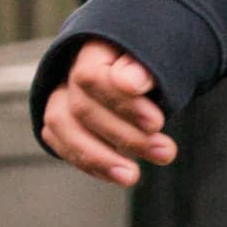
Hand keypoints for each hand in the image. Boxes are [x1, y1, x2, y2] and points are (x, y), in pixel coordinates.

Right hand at [40, 39, 176, 186]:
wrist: (144, 65)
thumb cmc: (152, 62)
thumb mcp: (157, 57)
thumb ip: (144, 68)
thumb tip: (130, 83)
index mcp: (92, 49)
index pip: (91, 78)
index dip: (121, 103)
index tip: (156, 122)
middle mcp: (68, 71)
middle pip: (82, 108)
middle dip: (125, 135)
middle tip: (165, 151)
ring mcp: (61, 97)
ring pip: (63, 129)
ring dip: (99, 158)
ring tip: (133, 176)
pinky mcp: (62, 122)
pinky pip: (63, 145)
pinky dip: (90, 164)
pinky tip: (117, 175)